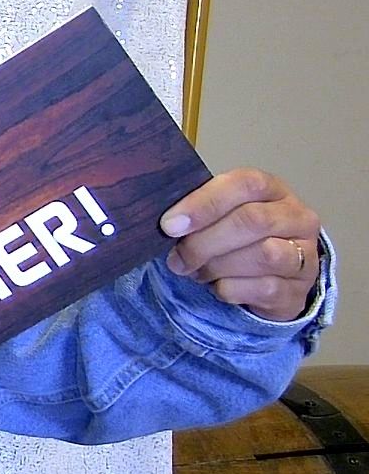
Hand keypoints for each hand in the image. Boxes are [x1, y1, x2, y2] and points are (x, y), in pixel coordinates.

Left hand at [163, 167, 321, 321]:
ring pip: (264, 255)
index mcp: (272, 190)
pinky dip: (230, 289)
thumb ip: (200, 213)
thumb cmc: (239, 237)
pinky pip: (264, 288)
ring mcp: (305, 254)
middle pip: (252, 221)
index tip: (169, 225)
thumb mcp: (221, 215)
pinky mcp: (298, 289)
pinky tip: (218, 287)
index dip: (204, 203)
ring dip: (218, 266)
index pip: (244, 184)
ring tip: (197, 272)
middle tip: (177, 258)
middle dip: (205, 242)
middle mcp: (296, 218)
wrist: (275, 277)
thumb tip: (169, 225)